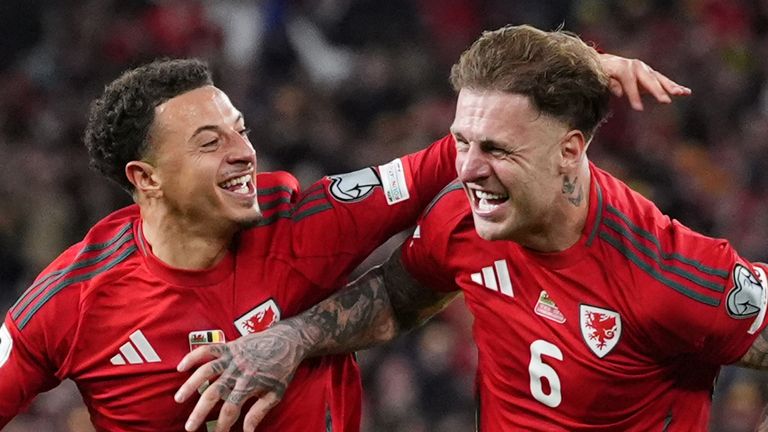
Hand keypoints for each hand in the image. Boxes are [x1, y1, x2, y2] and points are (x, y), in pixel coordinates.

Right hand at [174, 324, 304, 431]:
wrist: (289, 340)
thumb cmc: (282, 369)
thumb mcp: (276, 393)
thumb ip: (259, 412)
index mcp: (250, 384)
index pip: (231, 408)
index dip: (222, 424)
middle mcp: (238, 371)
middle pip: (214, 393)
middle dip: (200, 412)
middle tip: (190, 427)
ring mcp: (232, 357)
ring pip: (206, 371)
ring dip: (190, 385)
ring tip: (178, 399)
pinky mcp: (229, 346)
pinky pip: (208, 349)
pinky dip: (193, 356)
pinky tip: (181, 367)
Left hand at [599, 53, 690, 110]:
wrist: (608, 62)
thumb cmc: (603, 73)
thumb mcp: (602, 78)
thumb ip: (610, 84)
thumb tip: (619, 93)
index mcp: (623, 67)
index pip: (630, 82)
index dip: (634, 95)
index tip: (638, 108)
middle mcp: (637, 66)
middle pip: (649, 79)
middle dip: (657, 91)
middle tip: (665, 101)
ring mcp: (646, 69)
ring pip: (659, 79)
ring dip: (671, 87)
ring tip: (682, 93)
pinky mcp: (651, 74)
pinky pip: (663, 81)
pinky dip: (674, 86)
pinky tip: (686, 92)